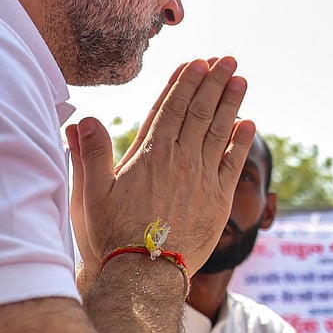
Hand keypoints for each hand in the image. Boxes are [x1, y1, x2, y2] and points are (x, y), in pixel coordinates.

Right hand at [70, 57, 255, 275]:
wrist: (144, 273)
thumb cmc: (114, 235)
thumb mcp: (93, 193)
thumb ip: (91, 154)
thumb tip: (83, 119)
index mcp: (150, 154)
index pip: (171, 107)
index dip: (185, 82)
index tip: (197, 62)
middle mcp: (179, 159)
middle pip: (199, 111)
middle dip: (213, 81)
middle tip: (227, 59)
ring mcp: (202, 178)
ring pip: (220, 131)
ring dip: (231, 102)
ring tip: (240, 79)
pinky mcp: (219, 200)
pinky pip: (233, 163)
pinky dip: (241, 141)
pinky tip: (249, 123)